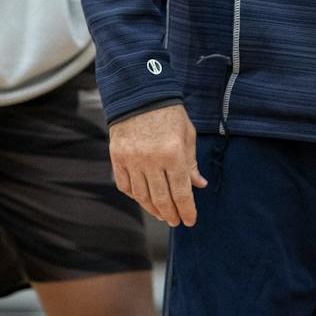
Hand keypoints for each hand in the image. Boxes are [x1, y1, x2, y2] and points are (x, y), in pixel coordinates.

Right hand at [109, 103, 208, 226]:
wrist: (139, 94)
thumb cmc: (169, 113)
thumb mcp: (187, 134)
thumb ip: (191, 162)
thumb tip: (199, 185)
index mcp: (173, 153)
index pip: (181, 192)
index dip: (187, 210)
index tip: (190, 220)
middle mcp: (151, 159)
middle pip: (161, 199)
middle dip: (171, 214)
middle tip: (176, 221)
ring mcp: (132, 160)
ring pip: (142, 196)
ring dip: (153, 209)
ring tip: (162, 214)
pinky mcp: (117, 158)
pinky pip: (125, 186)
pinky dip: (136, 196)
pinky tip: (144, 199)